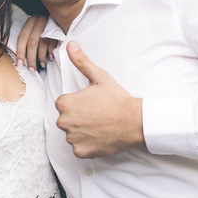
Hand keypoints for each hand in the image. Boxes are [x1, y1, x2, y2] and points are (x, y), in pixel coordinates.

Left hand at [15, 13, 57, 70]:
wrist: (62, 11)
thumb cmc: (46, 25)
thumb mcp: (36, 28)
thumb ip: (30, 39)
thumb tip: (22, 58)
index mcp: (30, 22)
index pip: (22, 38)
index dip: (20, 53)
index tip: (20, 65)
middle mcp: (38, 21)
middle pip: (32, 42)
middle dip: (31, 59)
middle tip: (32, 70)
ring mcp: (49, 23)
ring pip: (42, 43)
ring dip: (41, 57)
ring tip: (42, 65)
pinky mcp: (59, 26)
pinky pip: (53, 42)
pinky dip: (51, 51)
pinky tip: (50, 57)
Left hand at [55, 41, 143, 157]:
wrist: (134, 121)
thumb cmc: (117, 99)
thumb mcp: (99, 77)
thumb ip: (81, 62)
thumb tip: (70, 45)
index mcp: (64, 103)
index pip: (64, 103)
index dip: (78, 103)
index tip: (92, 103)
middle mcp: (64, 122)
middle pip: (67, 119)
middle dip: (79, 117)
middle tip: (97, 114)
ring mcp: (72, 138)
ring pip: (73, 134)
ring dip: (82, 131)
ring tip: (100, 125)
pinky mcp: (81, 152)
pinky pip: (79, 148)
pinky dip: (87, 145)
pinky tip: (100, 136)